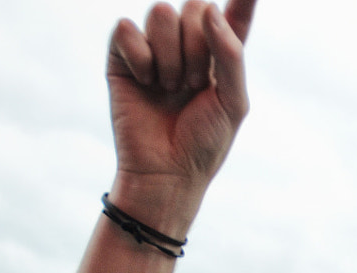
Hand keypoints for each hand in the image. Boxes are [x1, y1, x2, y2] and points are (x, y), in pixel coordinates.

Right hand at [106, 1, 254, 211]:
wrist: (167, 172)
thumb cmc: (205, 142)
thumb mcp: (234, 101)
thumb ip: (231, 54)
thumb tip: (208, 10)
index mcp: (219, 55)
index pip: (233, 16)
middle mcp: (187, 45)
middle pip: (194, 6)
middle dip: (198, 46)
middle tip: (194, 84)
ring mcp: (154, 48)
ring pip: (161, 12)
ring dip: (171, 55)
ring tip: (171, 88)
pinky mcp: (122, 57)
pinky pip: (127, 28)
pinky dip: (141, 57)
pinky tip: (146, 83)